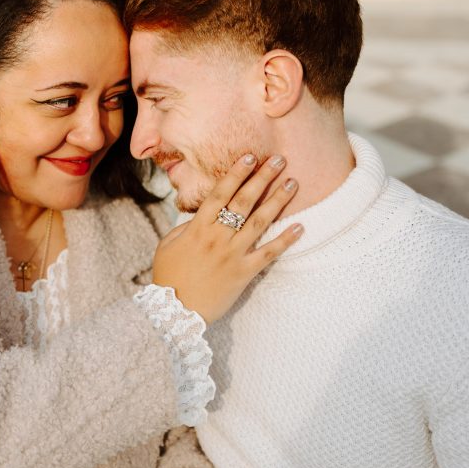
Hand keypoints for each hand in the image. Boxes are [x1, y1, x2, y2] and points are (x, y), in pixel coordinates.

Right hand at [152, 153, 301, 323]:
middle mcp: (217, 237)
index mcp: (197, 228)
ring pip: (259, 222)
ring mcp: (232, 255)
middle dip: (262, 178)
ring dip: (277, 200)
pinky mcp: (244, 273)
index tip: (250, 156)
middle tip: (278, 160)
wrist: (175, 310)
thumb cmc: (168, 276)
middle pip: (243, 201)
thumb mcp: (168, 245)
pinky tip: (300, 226)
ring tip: (292, 182)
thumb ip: (186, 227)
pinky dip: (285, 240)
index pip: (219, 193)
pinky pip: (268, 254)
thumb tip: (203, 215)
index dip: (235, 173)